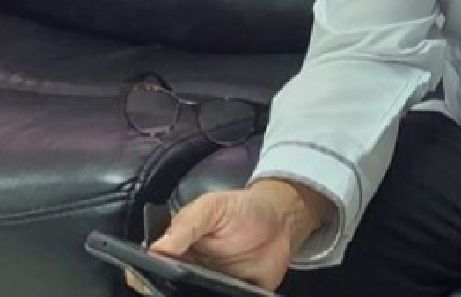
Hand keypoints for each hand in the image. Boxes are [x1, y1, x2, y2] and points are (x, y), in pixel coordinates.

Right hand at [126, 178, 330, 293]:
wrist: (282, 222)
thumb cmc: (243, 210)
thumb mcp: (214, 206)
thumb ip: (189, 222)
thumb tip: (157, 247)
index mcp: (176, 251)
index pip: (148, 268)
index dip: (142, 276)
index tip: (146, 279)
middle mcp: (187, 273)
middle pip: (165, 290)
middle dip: (166, 291)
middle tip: (183, 287)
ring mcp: (207, 288)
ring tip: (205, 292)